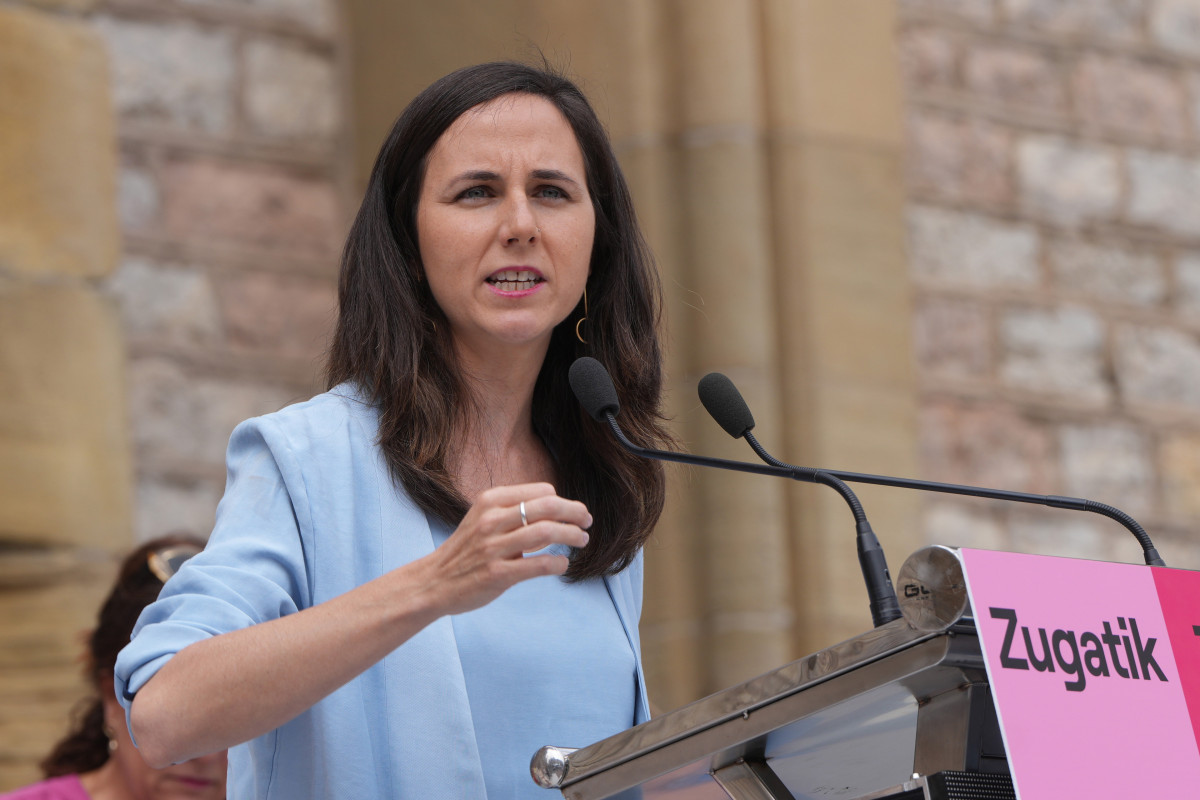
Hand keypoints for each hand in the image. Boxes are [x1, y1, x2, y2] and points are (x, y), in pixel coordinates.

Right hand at [426, 483, 591, 614]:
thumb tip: (556, 510)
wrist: (433, 582)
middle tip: (587, 521)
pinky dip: (558, 563)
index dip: (563, 500)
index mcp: (490, 501)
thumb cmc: (465, 550)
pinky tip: (563, 564)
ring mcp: (493, 547)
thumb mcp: (483, 519)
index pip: (541, 491)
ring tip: (582, 540)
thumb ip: (514, 512)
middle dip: (575, 512)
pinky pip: (539, 564)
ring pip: (547, 532)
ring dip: (572, 535)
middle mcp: (491, 520)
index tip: (573, 511)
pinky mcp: (497, 574)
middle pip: (548, 506)